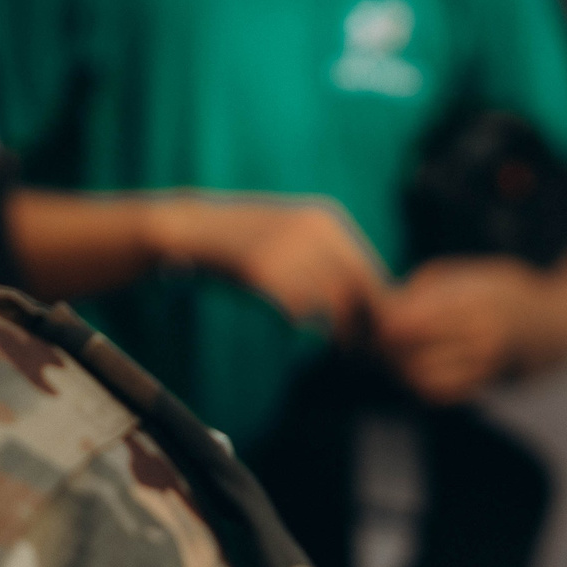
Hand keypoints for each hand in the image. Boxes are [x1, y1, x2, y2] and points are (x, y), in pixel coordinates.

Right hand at [151, 200, 385, 340]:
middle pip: (357, 289)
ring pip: (331, 301)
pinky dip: (302, 322)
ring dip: (336, 328)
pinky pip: (296, 307)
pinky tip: (297, 325)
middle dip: (361, 322)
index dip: (373, 306)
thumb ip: (326, 259)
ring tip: (336, 343)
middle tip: (355, 347)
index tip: (368, 333)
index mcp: (326, 219)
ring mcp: (287, 246)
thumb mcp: (292, 236)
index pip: (369, 270)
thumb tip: (366, 300)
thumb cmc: (246, 241)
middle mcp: (312, 227)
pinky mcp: (262, 267)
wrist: (192, 226)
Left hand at [371, 256, 556, 403]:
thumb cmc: (498, 290)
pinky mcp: (481, 384)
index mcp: (474, 302)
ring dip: (396, 367)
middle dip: (384, 348)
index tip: (372, 316)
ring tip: (388, 351)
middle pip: (411, 353)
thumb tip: (383, 307)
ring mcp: (484, 365)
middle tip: (372, 336)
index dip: (383, 324)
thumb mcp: (465, 273)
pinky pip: (438, 392)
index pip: (412, 322)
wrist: (547, 326)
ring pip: (420, 377)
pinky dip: (416, 382)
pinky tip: (411, 367)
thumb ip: (423, 288)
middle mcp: (481, 337)